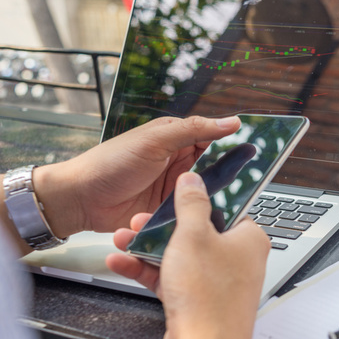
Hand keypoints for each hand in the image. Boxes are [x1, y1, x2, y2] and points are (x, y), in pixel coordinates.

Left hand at [33, 115, 240, 238]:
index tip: (258, 148)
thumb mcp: (155, 141)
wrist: (80, 200)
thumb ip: (194, 130)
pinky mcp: (169, 212)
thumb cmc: (110, 164)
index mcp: (177, 139)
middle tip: (249, 180)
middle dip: (230, 174)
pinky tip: (207, 217)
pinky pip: (191, 212)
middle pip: (216, 167)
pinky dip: (196, 214)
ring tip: (228, 202)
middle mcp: (179, 164)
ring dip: (213, 197)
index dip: (235, 142)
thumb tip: (230, 121)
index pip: (215, 137)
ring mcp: (174, 189)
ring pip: (206, 192)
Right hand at [106, 172, 269, 338]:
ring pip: (180, 256)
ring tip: (120, 238)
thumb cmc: (209, 296)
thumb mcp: (194, 235)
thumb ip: (191, 204)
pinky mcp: (198, 302)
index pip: (226, 209)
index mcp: (248, 239)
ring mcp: (216, 283)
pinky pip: (171, 279)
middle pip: (197, 232)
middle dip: (162, 226)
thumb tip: (194, 181)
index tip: (175, 192)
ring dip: (148, 247)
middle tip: (139, 220)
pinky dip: (147, 271)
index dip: (199, 200)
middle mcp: (236, 260)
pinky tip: (120, 262)